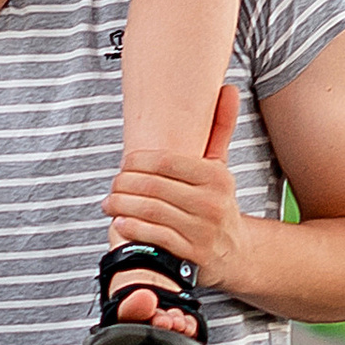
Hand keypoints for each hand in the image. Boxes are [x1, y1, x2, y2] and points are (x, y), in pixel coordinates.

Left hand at [105, 87, 244, 284]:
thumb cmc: (216, 203)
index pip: (165, 161)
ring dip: (122, 206)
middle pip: (153, 186)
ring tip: (109, 202)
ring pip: (151, 211)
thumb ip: (220, 129)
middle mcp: (212, 203)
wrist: (235, 251)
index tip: (124, 163)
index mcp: (216, 177)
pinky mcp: (193, 255)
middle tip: (113, 184)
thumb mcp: (220, 167)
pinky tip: (120, 222)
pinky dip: (133, 229)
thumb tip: (227, 88)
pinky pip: (155, 238)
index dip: (137, 161)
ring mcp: (203, 231)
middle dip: (124, 184)